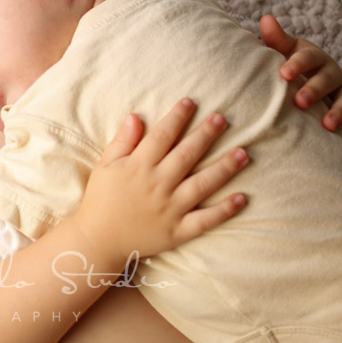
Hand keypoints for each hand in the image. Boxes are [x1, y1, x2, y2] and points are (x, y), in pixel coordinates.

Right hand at [75, 99, 248, 261]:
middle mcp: (157, 185)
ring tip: (243, 153)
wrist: (98, 240)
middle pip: (187, 154)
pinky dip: (224, 210)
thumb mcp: (105, 166)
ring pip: (203, 184)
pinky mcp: (177, 231)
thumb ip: (122, 142)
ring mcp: (170, 209)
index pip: (162, 136)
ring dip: (225, 168)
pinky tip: (241, 198)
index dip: (177, 117)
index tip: (190, 102)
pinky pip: (205, 220)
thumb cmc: (100, 200)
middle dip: (206, 135)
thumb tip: (136, 116)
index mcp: (138, 167)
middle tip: (223, 119)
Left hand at [260, 14, 341, 150]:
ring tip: (328, 125)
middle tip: (299, 101)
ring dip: (339, 112)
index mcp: (313, 57)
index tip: (284, 73)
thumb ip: (276, 39)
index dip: (297, 64)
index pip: (307, 57)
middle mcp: (331, 73)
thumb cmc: (291, 62)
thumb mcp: (284, 49)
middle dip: (314, 90)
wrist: (309, 75)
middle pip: (326, 80)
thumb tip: (266, 19)